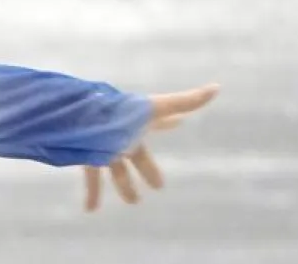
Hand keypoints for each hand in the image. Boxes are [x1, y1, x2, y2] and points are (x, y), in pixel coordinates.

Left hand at [83, 83, 219, 211]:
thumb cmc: (119, 112)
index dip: (170, 122)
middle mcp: (122, 134)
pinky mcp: (85, 155)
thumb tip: (217, 86)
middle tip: (158, 186)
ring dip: (124, 185)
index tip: (179, 122)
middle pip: (138, 154)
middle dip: (148, 168)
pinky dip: (92, 195)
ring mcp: (103, 145)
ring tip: (133, 201)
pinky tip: (90, 210)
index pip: (159, 121)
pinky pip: (90, 179)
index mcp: (138, 123)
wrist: (80, 117)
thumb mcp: (154, 107)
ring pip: (116, 170)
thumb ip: (185, 101)